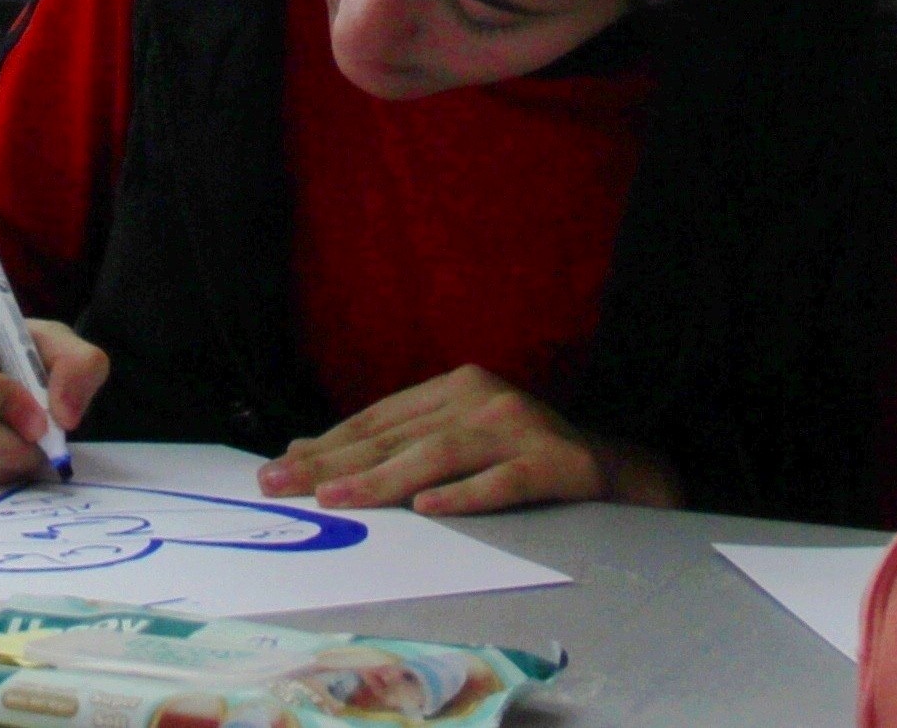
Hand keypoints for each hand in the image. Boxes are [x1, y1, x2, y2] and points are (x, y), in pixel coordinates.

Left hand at [262, 365, 648, 513]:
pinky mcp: (557, 462)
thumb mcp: (459, 443)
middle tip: (282, 484)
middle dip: (334, 463)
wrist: (621, 474)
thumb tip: (309, 451)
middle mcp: (484, 398)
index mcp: (457, 388)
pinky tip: (430, 508)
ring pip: (441, 454)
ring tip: (338, 499)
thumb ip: (396, 445)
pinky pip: (505, 481)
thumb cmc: (526, 462)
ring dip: (385, 479)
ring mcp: (522, 426)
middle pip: (399, 435)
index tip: (275, 469)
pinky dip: (467, 494)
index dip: (326, 445)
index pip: (379, 419)